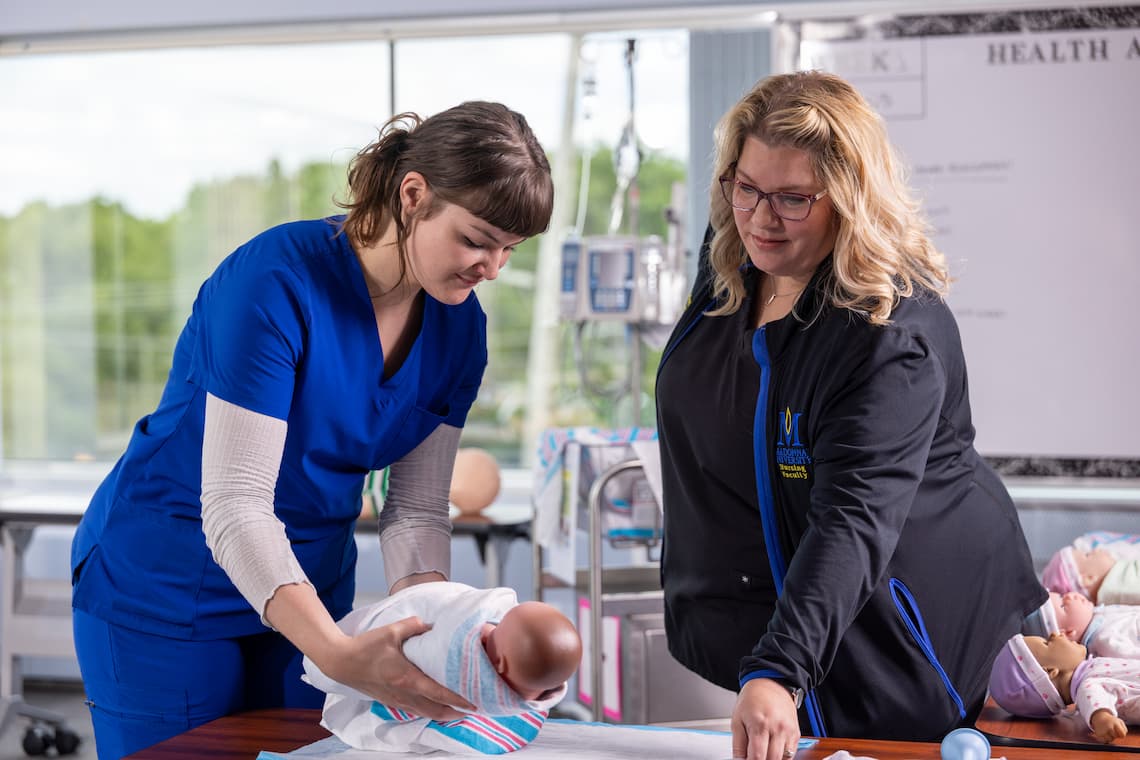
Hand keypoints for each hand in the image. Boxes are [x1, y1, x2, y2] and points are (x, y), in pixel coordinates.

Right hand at [323, 615, 475, 720]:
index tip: (473, 703)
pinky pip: (415, 710)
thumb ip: (414, 625)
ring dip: (443, 713)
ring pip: (425, 713)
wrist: (341, 662)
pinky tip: (435, 706)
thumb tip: (430, 625)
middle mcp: (404, 693)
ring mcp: (396, 700)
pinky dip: (429, 711)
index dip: (458, 699)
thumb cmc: (365, 647)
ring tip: (459, 710)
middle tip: (473, 708)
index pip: (438, 693)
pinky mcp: (390, 700)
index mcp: (406, 678)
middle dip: (456, 712)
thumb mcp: (391, 631)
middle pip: (435, 709)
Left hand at [731, 678, 800, 759]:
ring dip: (773, 759)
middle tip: (755, 757)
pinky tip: (773, 750)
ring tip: (763, 753)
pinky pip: (791, 753)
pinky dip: (782, 756)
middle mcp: (777, 729)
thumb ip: (738, 744)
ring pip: (784, 759)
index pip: (757, 757)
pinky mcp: (796, 733)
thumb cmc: (752, 699)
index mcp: (760, 725)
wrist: (771, 683)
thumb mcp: (737, 719)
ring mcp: (789, 731)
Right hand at [1090, 709, 1126, 743]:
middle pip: (1116, 737)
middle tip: (1112, 729)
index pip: (1123, 735)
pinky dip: (1105, 738)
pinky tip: (1104, 733)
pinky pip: (1104, 740)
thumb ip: (1124, 729)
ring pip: (1110, 740)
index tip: (1118, 731)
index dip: (1121, 734)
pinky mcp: (1098, 734)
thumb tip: (1122, 736)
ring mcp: (1103, 731)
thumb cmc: (1111, 721)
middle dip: (1115, 734)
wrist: (1099, 717)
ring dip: (1110, 737)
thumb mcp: (1120, 721)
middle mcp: (1109, 727)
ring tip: (1108, 731)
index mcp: (1115, 723)